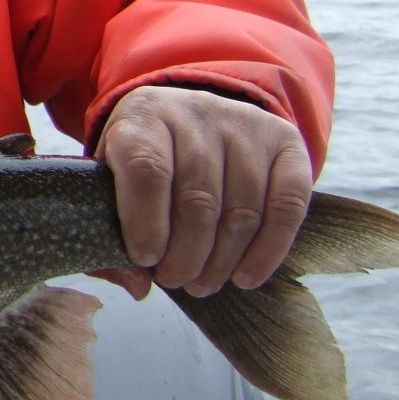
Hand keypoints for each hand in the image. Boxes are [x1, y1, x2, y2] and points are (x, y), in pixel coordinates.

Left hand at [92, 85, 313, 299]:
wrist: (192, 113)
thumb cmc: (146, 153)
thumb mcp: (114, 174)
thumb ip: (111, 228)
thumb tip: (136, 286)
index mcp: (145, 115)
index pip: (147, 169)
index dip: (146, 223)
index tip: (144, 259)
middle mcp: (197, 113)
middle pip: (198, 199)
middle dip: (185, 255)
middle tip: (174, 281)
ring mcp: (247, 125)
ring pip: (242, 210)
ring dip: (222, 261)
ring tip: (202, 283)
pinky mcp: (286, 142)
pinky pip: (287, 206)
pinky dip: (268, 250)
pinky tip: (245, 276)